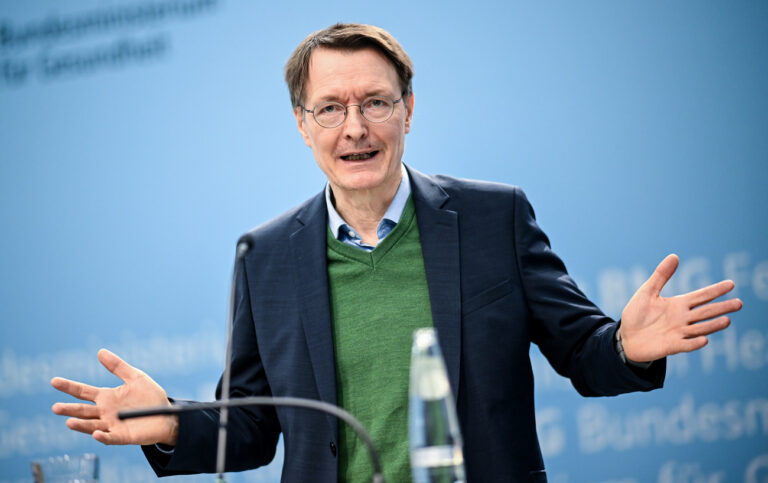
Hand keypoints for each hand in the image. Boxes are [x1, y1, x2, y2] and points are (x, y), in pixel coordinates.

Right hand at [51, 348, 178, 445]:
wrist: (168, 415)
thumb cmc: (150, 397)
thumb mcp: (135, 377)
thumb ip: (118, 367)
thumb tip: (100, 351)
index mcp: (107, 397)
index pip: (83, 392)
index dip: (69, 387)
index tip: (54, 381)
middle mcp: (105, 412)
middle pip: (83, 411)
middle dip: (69, 409)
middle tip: (55, 407)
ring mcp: (112, 426)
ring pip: (92, 426)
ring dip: (81, 425)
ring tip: (69, 422)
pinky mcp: (123, 437)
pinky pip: (111, 438)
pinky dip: (103, 437)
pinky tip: (96, 434)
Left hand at [620, 254, 742, 362]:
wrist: (625, 337)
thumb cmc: (637, 314)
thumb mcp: (647, 292)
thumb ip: (661, 275)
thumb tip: (675, 256)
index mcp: (678, 305)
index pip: (701, 296)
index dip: (715, 290)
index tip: (731, 284)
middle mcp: (682, 319)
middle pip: (705, 312)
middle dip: (722, 308)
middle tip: (739, 303)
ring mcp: (678, 333)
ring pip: (700, 328)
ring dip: (713, 325)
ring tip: (727, 320)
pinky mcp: (671, 346)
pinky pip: (685, 345)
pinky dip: (694, 343)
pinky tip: (704, 339)